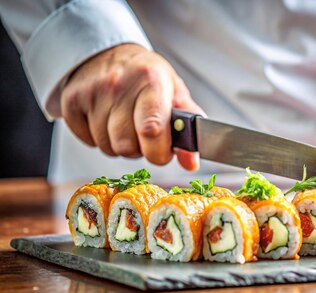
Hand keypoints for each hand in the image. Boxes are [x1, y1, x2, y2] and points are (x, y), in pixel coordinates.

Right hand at [60, 44, 204, 169]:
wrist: (109, 52)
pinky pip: (87, 141)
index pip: (151, 130)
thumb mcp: (175, 92)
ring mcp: (92, 92)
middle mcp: (119, 84)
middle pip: (127, 146)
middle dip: (139, 149)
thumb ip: (188, 128)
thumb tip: (191, 163)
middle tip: (143, 133)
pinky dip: (98, 138)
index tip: (162, 152)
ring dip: (119, 144)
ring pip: (107, 147)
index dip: (158, 152)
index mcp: (151, 81)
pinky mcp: (71, 101)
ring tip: (125, 124)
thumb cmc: (147, 77)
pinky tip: (106, 120)